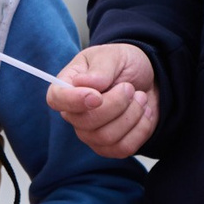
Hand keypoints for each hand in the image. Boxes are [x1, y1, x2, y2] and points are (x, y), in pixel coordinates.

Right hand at [48, 42, 158, 158]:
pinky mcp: (110, 146)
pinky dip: (141, 128)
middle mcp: (75, 112)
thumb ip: (101, 68)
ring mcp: (91, 133)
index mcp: (69, 84)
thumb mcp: (114, 55)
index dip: (74, 101)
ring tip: (139, 97)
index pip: (56, 99)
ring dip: (132, 114)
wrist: (147, 79)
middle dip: (116, 104)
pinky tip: (144, 112)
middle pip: (85, 123)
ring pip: (106, 137)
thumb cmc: (123, 64)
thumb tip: (86, 84)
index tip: (97, 96)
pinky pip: (123, 148)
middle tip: (129, 88)